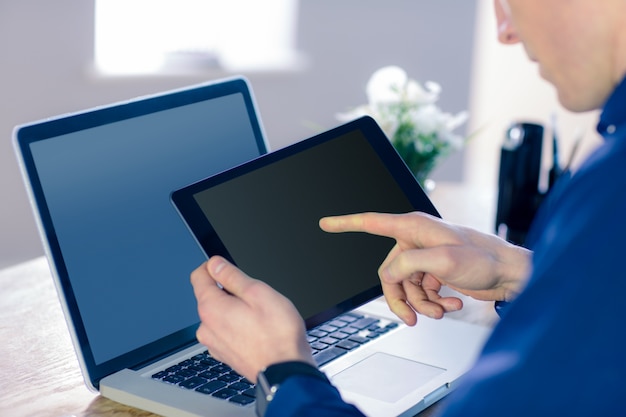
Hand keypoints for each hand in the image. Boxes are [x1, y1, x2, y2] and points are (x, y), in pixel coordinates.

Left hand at [190, 256, 314, 381]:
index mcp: (211, 308)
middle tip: (255, 297)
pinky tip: (257, 331)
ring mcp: (214, 343)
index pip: (198, 276)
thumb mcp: (258, 292)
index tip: (226, 267)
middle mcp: (206, 327)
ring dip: (234, 310)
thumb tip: (215, 264)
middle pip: (210, 297)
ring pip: (219, 315)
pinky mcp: (224, 354)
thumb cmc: (277, 333)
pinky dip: (237, 327)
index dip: (213, 266)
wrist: (285, 370)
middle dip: (229, 291)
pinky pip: (225, 332)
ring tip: (259, 317)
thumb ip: (232, 276)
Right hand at [320, 212, 529, 324]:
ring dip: (422, 304)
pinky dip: (434, 303)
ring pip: (405, 288)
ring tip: (443, 310)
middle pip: (389, 274)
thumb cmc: (484, 258)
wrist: (510, 274)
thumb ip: (407, 265)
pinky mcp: (435, 272)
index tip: (326, 223)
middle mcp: (416, 240)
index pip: (371, 222)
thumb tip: (388, 275)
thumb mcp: (442, 260)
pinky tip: (452, 304)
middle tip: (413, 317)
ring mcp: (425, 258)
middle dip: (402, 298)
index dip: (346, 223)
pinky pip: (421, 292)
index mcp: (413, 227)